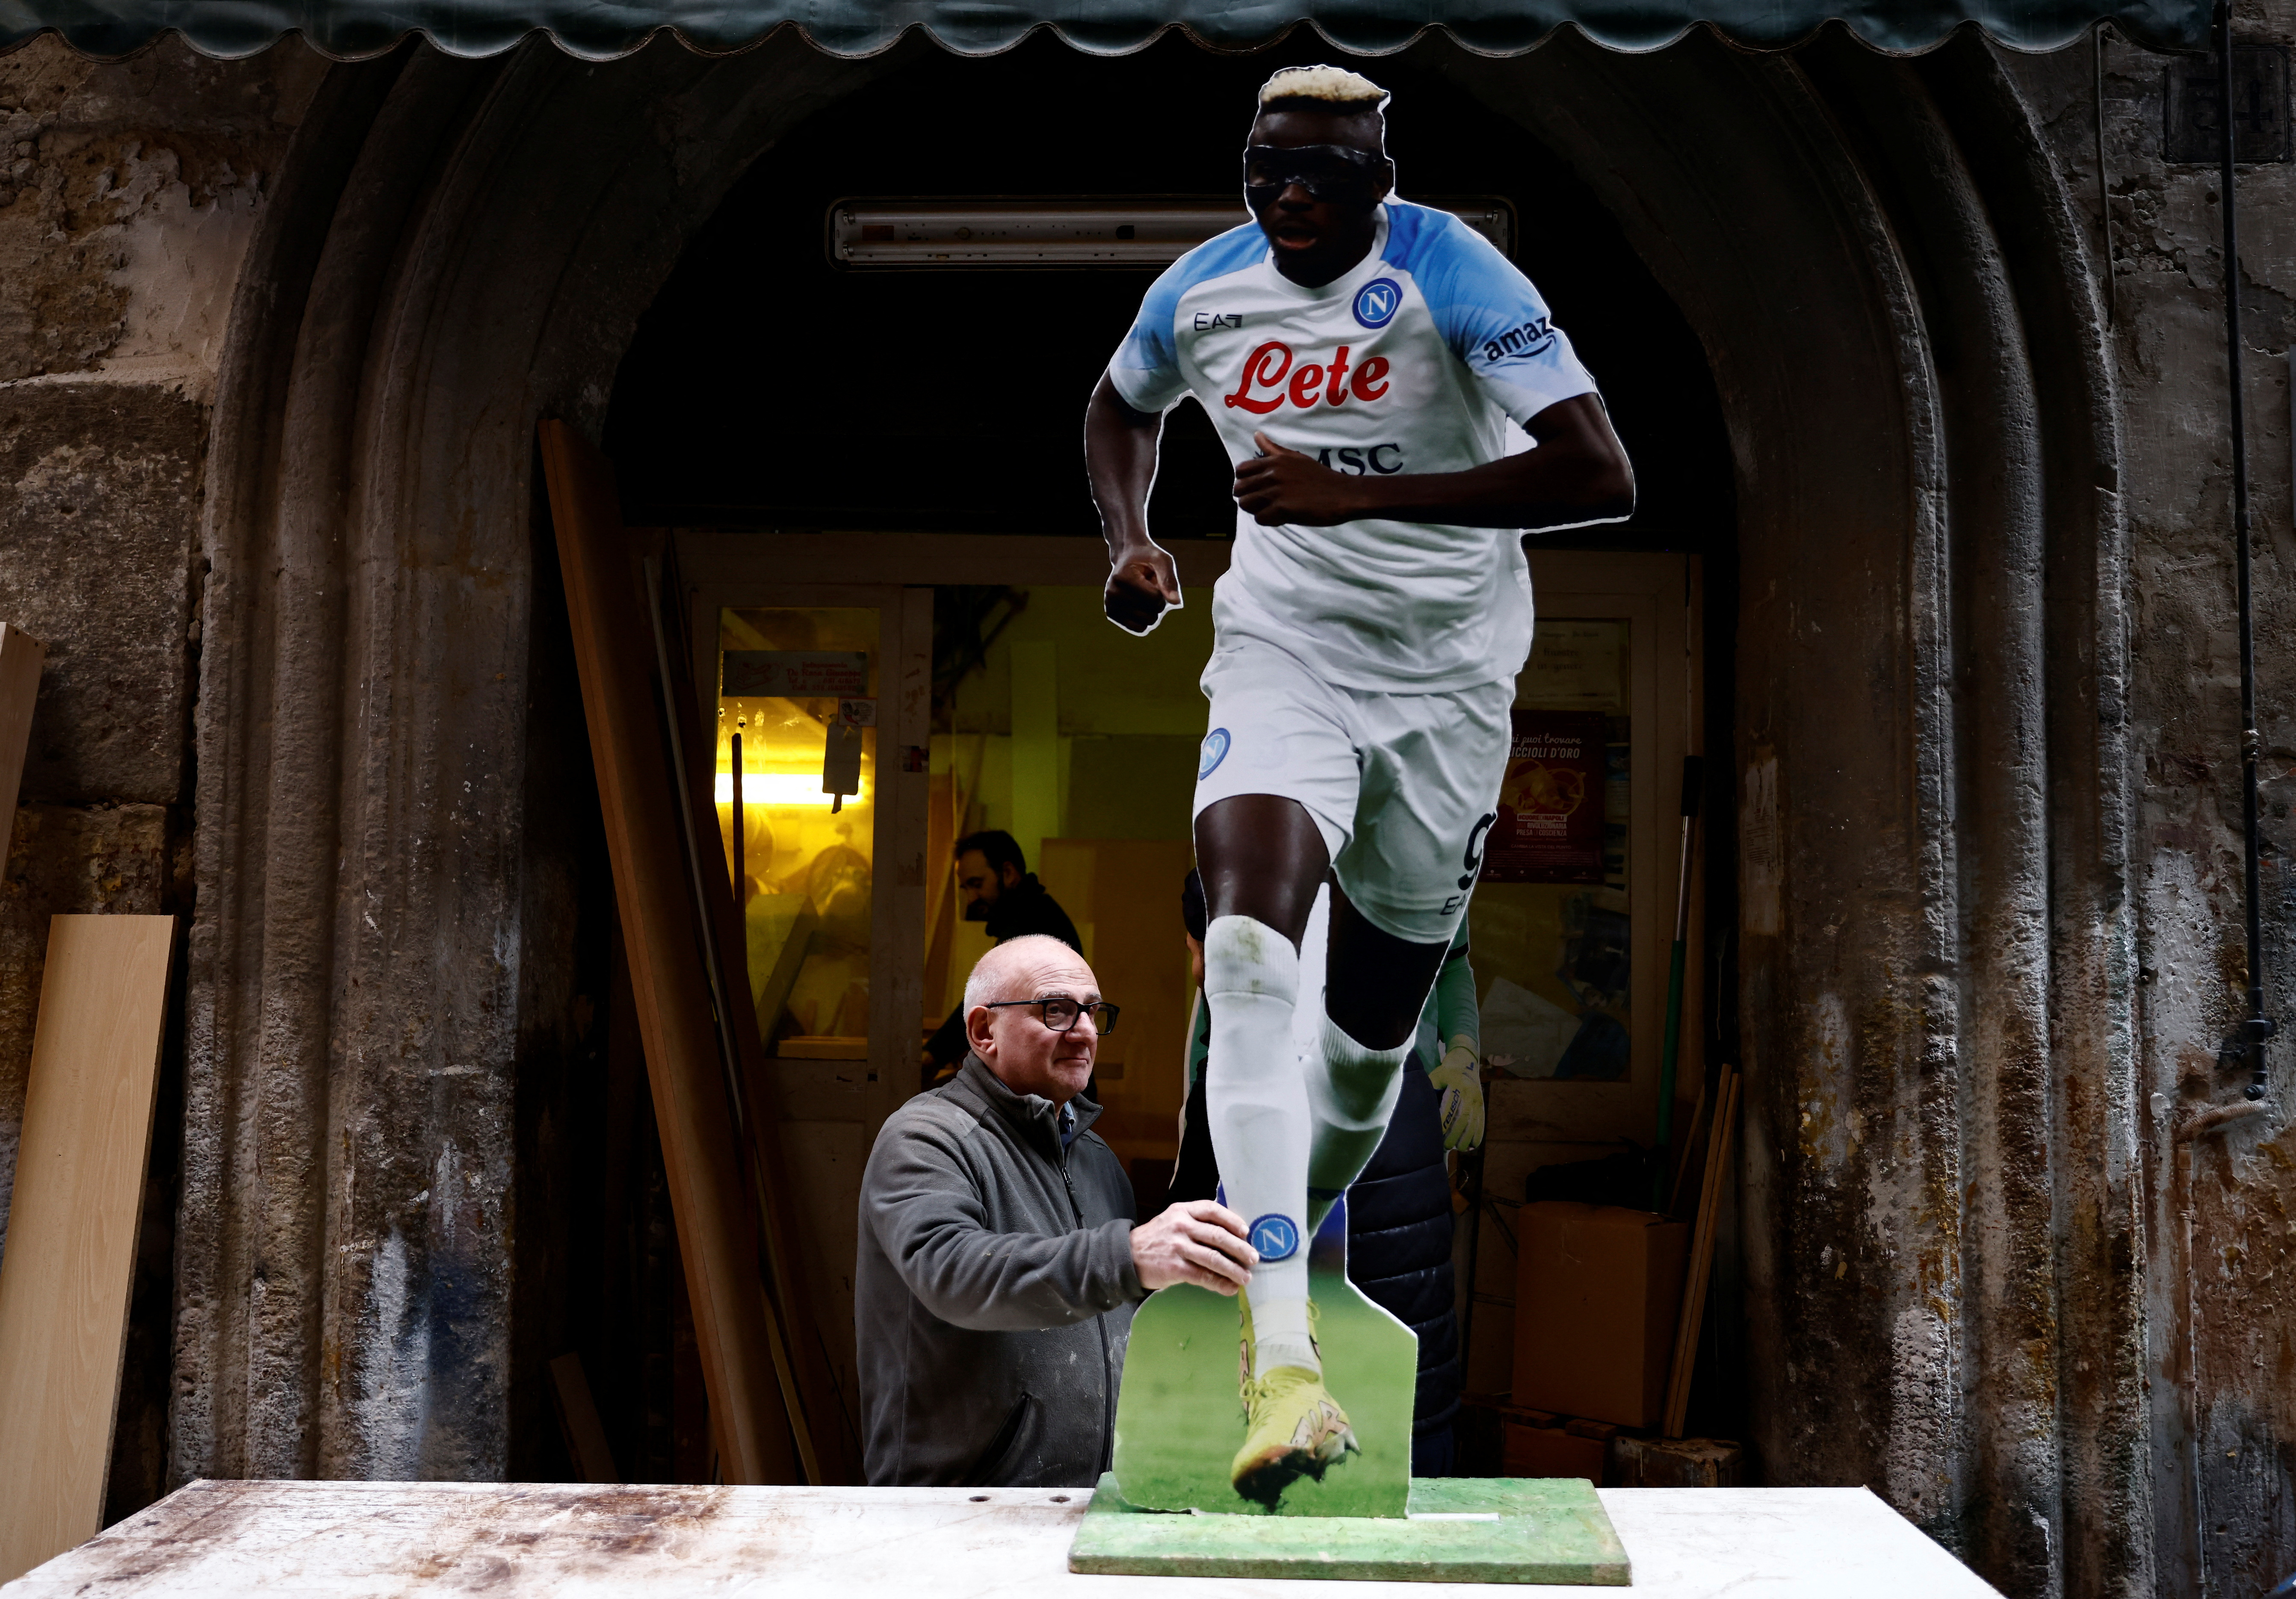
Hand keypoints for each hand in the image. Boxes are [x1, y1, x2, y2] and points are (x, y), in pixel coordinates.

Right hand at [1105, 542, 1180, 634]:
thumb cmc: (1147, 557)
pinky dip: (1145, 620)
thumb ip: (1169, 579)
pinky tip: (1141, 606)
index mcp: (1122, 577)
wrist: (1127, 556)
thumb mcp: (1162, 560)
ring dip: (1152, 611)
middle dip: (1158, 603)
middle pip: (1150, 614)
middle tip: (1150, 587)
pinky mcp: (1111, 614)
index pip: (1154, 598)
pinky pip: (1138, 628)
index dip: (1163, 592)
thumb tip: (1175, 602)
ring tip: (1144, 595)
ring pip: (1146, 623)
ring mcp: (1110, 605)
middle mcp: (1112, 593)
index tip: (1156, 580)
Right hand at [1130, 1199, 1256, 1293]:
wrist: (1127, 1255)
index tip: (1246, 1232)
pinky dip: (1219, 1283)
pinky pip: (1203, 1276)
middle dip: (1239, 1248)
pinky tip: (1229, 1288)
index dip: (1233, 1221)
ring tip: (1246, 1278)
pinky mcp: (1175, 1267)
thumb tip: (1231, 1236)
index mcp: (1183, 1210)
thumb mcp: (1173, 1220)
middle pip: (1218, 1236)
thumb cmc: (1157, 1239)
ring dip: (1234, 1269)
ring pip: (1213, 1258)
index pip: (1213, 1210)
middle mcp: (1181, 1225)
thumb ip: (1197, 1222)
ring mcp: (1178, 1247)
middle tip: (1253, 1258)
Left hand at [1233, 432, 1369, 526]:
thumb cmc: (1320, 477)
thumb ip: (1273, 449)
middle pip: (1239, 489)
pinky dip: (1269, 520)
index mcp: (1274, 461)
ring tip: (1272, 510)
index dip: (1245, 482)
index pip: (1241, 470)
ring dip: (1257, 510)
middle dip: (1248, 498)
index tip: (1257, 488)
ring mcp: (1277, 491)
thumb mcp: (1296, 458)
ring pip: (1246, 504)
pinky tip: (1282, 517)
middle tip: (1264, 502)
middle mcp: (1272, 474)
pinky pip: (1260, 518)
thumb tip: (1257, 435)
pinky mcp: (1283, 508)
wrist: (1343, 494)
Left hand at [1428, 1036, 1484, 1152]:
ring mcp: (1478, 1101)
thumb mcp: (1436, 1075)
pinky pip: (1481, 1123)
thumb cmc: (1446, 1072)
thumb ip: (1430, 1087)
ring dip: (1467, 1138)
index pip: (1451, 1106)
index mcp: (1457, 1085)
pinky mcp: (1482, 1107)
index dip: (1445, 1121)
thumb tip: (1420, 1102)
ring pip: (1474, 1123)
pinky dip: (1477, 1136)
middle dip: (1456, 1134)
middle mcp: (1470, 1094)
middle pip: (1464, 1117)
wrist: (1466, 1062)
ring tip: (1458, 1149)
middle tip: (1446, 1147)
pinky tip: (1470, 1146)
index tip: (1438, 1134)